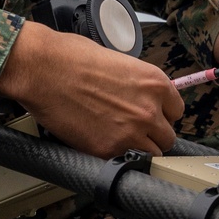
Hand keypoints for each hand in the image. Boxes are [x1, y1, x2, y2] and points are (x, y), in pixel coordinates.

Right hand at [0, 20, 183, 155]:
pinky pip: (122, 161)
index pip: (176, 111)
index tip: (151, 116)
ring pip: (151, 155)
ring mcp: (130, 133)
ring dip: (137, 150)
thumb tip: (135, 94)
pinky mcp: (108, 150)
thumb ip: (134, 83)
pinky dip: (114, 157)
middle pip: (167, 137)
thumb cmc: (71, 57)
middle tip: (132, 130)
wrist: (42, 69)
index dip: (161, 114)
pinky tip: (100, 143)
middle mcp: (149, 110)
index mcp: (155, 83)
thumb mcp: (117, 61)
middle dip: (151, 135)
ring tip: (117, 141)